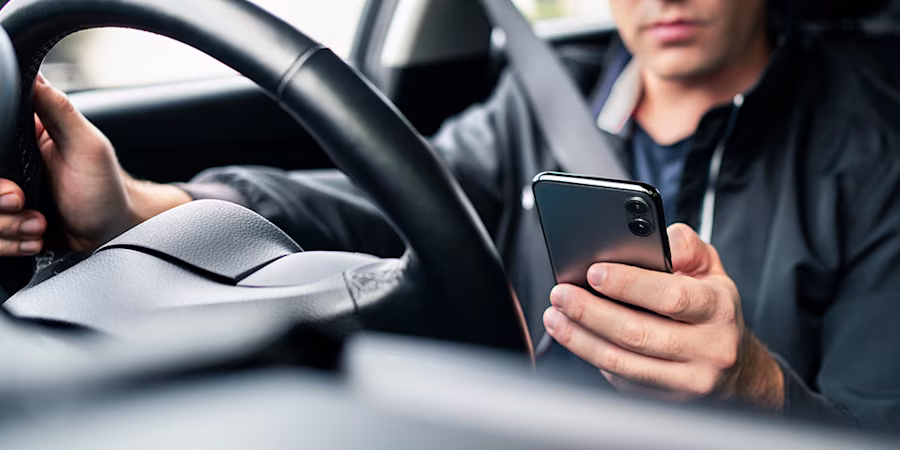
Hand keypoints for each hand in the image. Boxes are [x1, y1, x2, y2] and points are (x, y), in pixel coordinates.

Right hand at [0, 74, 190, 255]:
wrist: (114, 232)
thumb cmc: (107, 188)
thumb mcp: (88, 145)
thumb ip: (59, 110)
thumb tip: (33, 73)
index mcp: (20, 138)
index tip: (12, 185)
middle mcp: (7, 167)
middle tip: (23, 202)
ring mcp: (3, 199)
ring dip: (8, 227)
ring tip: (38, 224)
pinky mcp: (7, 225)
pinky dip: (10, 243)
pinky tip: (33, 237)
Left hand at [543, 224, 783, 410]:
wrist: (736, 369)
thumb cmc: (712, 309)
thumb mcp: (711, 270)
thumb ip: (686, 247)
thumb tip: (657, 238)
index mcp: (717, 310)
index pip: (671, 297)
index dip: (628, 285)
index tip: (593, 272)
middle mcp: (707, 350)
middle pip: (638, 334)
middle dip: (591, 312)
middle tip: (561, 294)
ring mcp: (686, 381)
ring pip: (622, 362)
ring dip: (580, 339)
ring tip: (555, 317)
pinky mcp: (665, 400)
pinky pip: (621, 379)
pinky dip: (592, 356)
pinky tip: (574, 337)